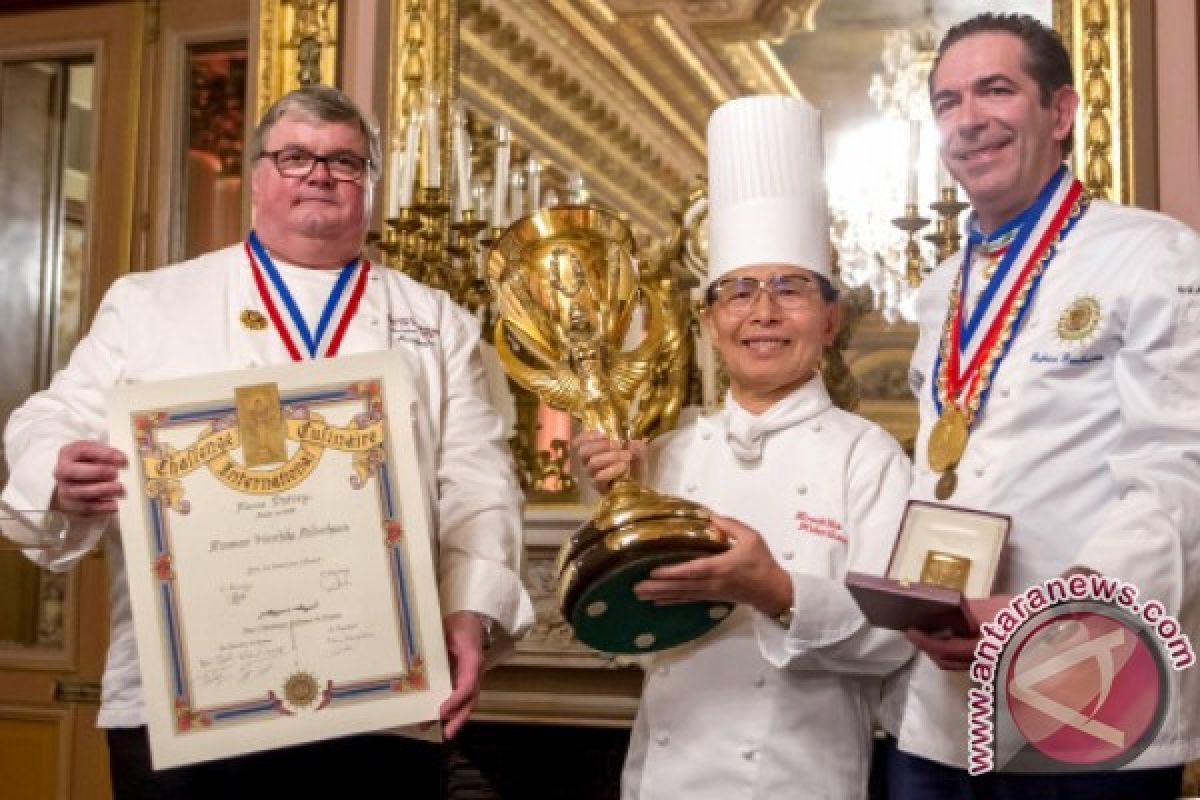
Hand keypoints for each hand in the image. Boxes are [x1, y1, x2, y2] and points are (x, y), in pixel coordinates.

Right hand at [50, 441, 126, 515]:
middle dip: (96, 472)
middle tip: (115, 474)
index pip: (83, 451)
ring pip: (78, 492)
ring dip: (100, 491)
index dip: (103, 455)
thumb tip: (122, 460)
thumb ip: (108, 453)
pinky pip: (83, 508)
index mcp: (68, 454)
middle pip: (73, 472)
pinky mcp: (69, 504)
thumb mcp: (96, 451)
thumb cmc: (87, 461)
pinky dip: (100, 507)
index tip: (120, 459)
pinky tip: (114, 505)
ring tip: (118, 488)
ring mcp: (64, 489)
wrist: (75, 477)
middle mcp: (62, 472)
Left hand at [438, 611, 486, 738]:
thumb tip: (415, 657)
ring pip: (468, 701)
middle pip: (471, 700)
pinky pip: (462, 696)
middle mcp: (475, 672)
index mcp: (472, 660)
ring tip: (443, 732)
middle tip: (447, 733)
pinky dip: (454, 709)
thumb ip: (435, 644)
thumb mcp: (448, 629)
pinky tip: (441, 717)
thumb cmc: (460, 624)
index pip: (467, 685)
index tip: (441, 711)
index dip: (455, 700)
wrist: (474, 620)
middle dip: (459, 718)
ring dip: (456, 718)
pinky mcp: (467, 678)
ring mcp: (473, 677)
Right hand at [574, 431, 645, 492]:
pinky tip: (624, 466)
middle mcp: (587, 464)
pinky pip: (600, 477)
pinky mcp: (598, 487)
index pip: (578, 442)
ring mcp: (591, 476)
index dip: (587, 436)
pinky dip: (613, 469)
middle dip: (600, 445)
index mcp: (591, 451)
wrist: (638, 487)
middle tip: (618, 444)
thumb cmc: (631, 466)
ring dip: (611, 456)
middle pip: (583, 452)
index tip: (603, 434)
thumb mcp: (634, 451)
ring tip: (627, 455)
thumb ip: (633, 445)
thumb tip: (634, 442)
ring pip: (593, 463)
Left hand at [634, 515, 792, 615]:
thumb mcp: (752, 538)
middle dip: (658, 587)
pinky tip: (658, 602)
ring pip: (681, 595)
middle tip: (636, 588)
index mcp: (720, 567)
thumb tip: (711, 516)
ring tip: (640, 595)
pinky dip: (672, 601)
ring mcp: (710, 592)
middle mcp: (712, 582)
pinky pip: (688, 599)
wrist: (773, 591)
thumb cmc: (762, 563)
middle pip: (680, 586)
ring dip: (660, 595)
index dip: (672, 572)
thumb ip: (731, 525)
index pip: (692, 570)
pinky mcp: (711, 598)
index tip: (653, 571)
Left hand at [905, 594, 1012, 670]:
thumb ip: (964, 610)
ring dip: (940, 651)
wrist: (1048, 624)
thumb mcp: (988, 607)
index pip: (943, 649)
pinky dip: (954, 652)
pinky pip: (967, 662)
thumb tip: (942, 608)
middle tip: (917, 632)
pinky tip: (952, 638)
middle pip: (945, 661)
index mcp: (980, 649)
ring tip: (931, 634)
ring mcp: (989, 665)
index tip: (910, 631)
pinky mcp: (995, 664)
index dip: (924, 641)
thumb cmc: (1018, 613)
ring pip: (955, 664)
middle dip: (928, 648)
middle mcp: (983, 662)